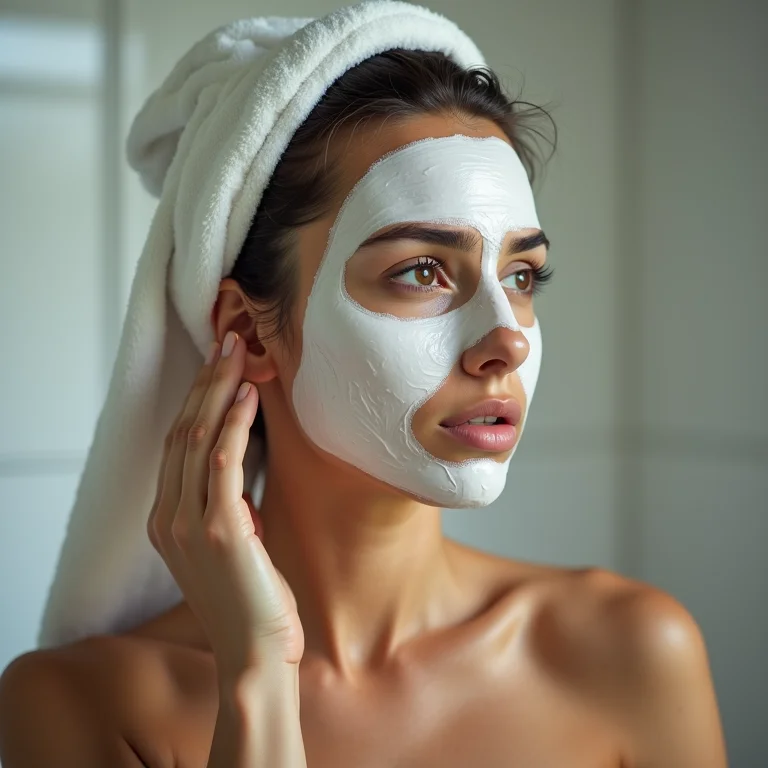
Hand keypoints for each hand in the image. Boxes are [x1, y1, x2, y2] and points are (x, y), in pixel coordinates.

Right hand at [147, 331, 302, 677]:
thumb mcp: (231, 545)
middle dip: (206, 381)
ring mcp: (189, 523)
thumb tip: (237, 470)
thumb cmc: (251, 600)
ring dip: (219, 389)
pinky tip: (248, 394)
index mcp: (166, 520)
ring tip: (237, 352)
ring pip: (198, 437)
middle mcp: (168, 517)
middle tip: (226, 340)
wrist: (256, 654)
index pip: (178, 444)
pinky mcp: (220, 529)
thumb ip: (225, 506)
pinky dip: (234, 422)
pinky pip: (223, 461)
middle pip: (184, 431)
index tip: (216, 364)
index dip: (196, 399)